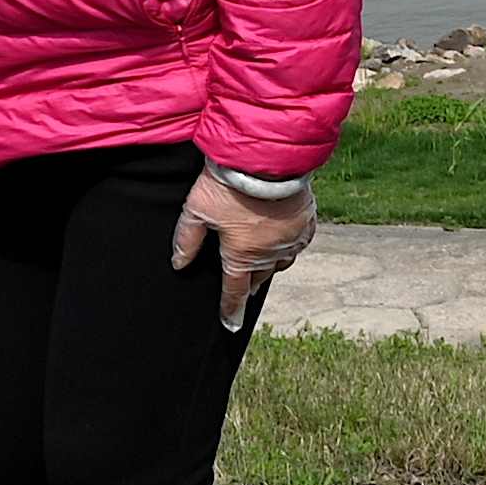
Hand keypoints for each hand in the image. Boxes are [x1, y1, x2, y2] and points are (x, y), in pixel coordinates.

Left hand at [170, 170, 317, 331]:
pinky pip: (298, 243)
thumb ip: (186, 240)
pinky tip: (283, 240)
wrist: (268, 159)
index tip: (230, 325)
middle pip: (257, 279)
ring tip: (261, 261)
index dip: (230, 310)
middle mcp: (269, 254)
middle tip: (242, 285)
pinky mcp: (307, 222)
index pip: (233, 292)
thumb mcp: (196, 210)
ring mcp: (291, 239)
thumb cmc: (228, 184)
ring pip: (280, 263)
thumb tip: (178, 265)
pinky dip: (289, 246)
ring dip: (268, 266)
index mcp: (241, 256)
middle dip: (248, 284)